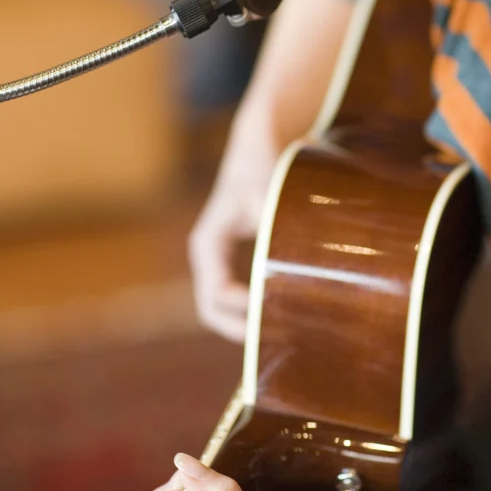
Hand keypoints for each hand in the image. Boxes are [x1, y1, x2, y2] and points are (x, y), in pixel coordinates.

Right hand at [188, 151, 272, 342]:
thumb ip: (271, 223)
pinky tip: (277, 316)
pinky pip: (231, 295)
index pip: (217, 293)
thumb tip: (282, 262)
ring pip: (219, 306)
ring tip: (278, 337)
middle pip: (211, 309)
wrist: (258, 145)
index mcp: (209, 243)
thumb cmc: (263, 168)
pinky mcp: (230, 257)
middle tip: (275, 344)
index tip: (272, 317)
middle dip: (239, 328)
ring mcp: (216, 258)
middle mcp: (207, 254)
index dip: (242, 311)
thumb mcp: (267, 193)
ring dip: (242, 323)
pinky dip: (248, 310)